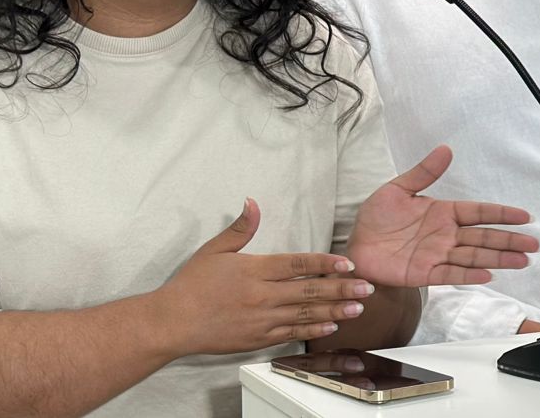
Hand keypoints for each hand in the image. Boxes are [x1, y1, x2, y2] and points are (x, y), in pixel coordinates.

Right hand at [153, 198, 377, 355]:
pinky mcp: (258, 339)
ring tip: (358, 307)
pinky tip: (331, 325)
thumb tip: (252, 202)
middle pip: (309, 290)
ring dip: (335, 310)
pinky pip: (292, 333)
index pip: (298, 264)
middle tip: (367, 287)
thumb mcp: (214, 250)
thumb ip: (240, 228)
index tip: (348, 263)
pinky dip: (313, 329)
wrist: (172, 322)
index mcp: (254, 269)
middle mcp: (262, 295)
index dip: (325, 263)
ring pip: (305, 314)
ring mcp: (262, 319)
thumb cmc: (192, 285)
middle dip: (342, 288)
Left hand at [346, 145, 537, 286]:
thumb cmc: (375, 219)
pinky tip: (488, 275)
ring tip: (522, 261)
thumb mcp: (397, 189)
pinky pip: (451, 273)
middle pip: (483, 237)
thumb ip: (423, 173)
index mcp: (442, 212)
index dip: (502, 214)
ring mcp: (437, 255)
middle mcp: (445, 235)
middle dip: (509, 240)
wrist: (355, 247)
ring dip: (498, 258)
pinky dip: (469, 274)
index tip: (526, 217)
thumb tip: (445, 149)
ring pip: (474, 256)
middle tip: (534, 245)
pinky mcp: (425, 273)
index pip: (479, 212)